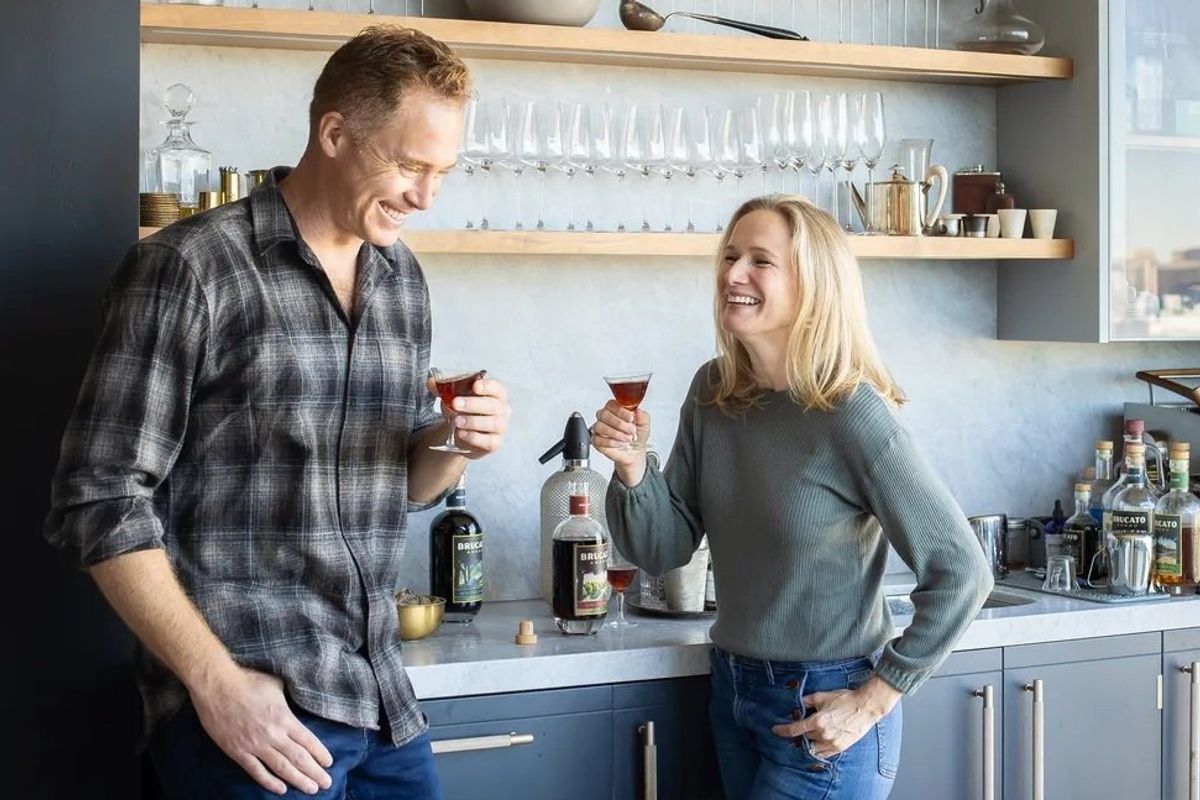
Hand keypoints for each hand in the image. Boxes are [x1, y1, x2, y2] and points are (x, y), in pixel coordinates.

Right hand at [190, 665, 333, 795]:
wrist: (216, 686)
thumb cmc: (248, 680)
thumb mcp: (277, 683)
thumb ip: (289, 696)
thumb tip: (301, 693)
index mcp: (284, 717)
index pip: (308, 741)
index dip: (320, 754)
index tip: (329, 763)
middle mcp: (273, 734)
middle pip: (298, 758)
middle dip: (314, 772)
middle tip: (326, 783)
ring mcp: (255, 745)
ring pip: (281, 767)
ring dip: (298, 780)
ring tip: (311, 789)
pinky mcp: (237, 751)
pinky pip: (256, 771)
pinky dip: (269, 782)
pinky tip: (281, 790)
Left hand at [428, 375, 510, 459]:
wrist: (461, 433)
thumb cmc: (463, 410)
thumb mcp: (452, 396)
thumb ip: (442, 387)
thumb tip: (431, 382)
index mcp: (495, 394)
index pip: (497, 388)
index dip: (487, 386)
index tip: (475, 386)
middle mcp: (502, 409)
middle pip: (493, 405)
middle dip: (473, 404)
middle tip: (455, 403)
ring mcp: (500, 427)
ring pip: (493, 423)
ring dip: (473, 421)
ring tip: (456, 421)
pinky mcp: (495, 443)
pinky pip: (489, 441)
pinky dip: (475, 437)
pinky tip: (462, 433)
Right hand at [592, 399, 650, 485]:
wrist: (635, 452)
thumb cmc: (637, 436)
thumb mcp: (644, 425)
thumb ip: (642, 416)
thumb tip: (637, 411)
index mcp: (615, 409)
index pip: (611, 404)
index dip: (620, 411)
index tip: (631, 418)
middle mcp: (605, 417)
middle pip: (604, 414)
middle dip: (619, 423)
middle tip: (631, 430)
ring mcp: (599, 429)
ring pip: (600, 426)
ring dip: (616, 433)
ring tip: (627, 438)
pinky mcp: (596, 441)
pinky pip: (598, 439)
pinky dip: (611, 442)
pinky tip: (621, 444)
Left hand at [769, 675, 900, 759]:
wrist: (865, 707)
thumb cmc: (844, 699)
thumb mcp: (822, 696)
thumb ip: (807, 701)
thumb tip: (796, 704)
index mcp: (818, 721)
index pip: (794, 730)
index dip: (782, 730)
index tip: (775, 730)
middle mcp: (823, 734)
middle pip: (804, 738)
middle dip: (800, 733)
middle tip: (798, 728)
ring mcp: (832, 743)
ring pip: (812, 748)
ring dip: (808, 743)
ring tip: (807, 737)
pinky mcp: (840, 748)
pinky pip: (823, 754)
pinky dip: (817, 750)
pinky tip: (816, 744)